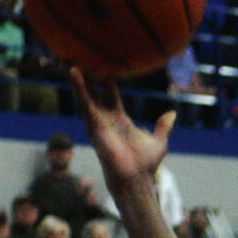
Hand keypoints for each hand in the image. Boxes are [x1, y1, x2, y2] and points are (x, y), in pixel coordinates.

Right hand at [68, 68, 176, 189]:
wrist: (135, 178)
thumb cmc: (145, 164)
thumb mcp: (158, 141)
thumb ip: (163, 126)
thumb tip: (172, 114)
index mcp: (119, 119)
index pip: (110, 95)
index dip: (107, 80)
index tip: (104, 65)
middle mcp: (105, 119)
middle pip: (92, 92)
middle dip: (85, 77)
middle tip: (76, 58)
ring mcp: (98, 121)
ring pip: (84, 94)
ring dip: (75, 77)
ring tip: (65, 59)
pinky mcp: (94, 124)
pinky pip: (85, 102)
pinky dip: (79, 87)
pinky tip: (73, 71)